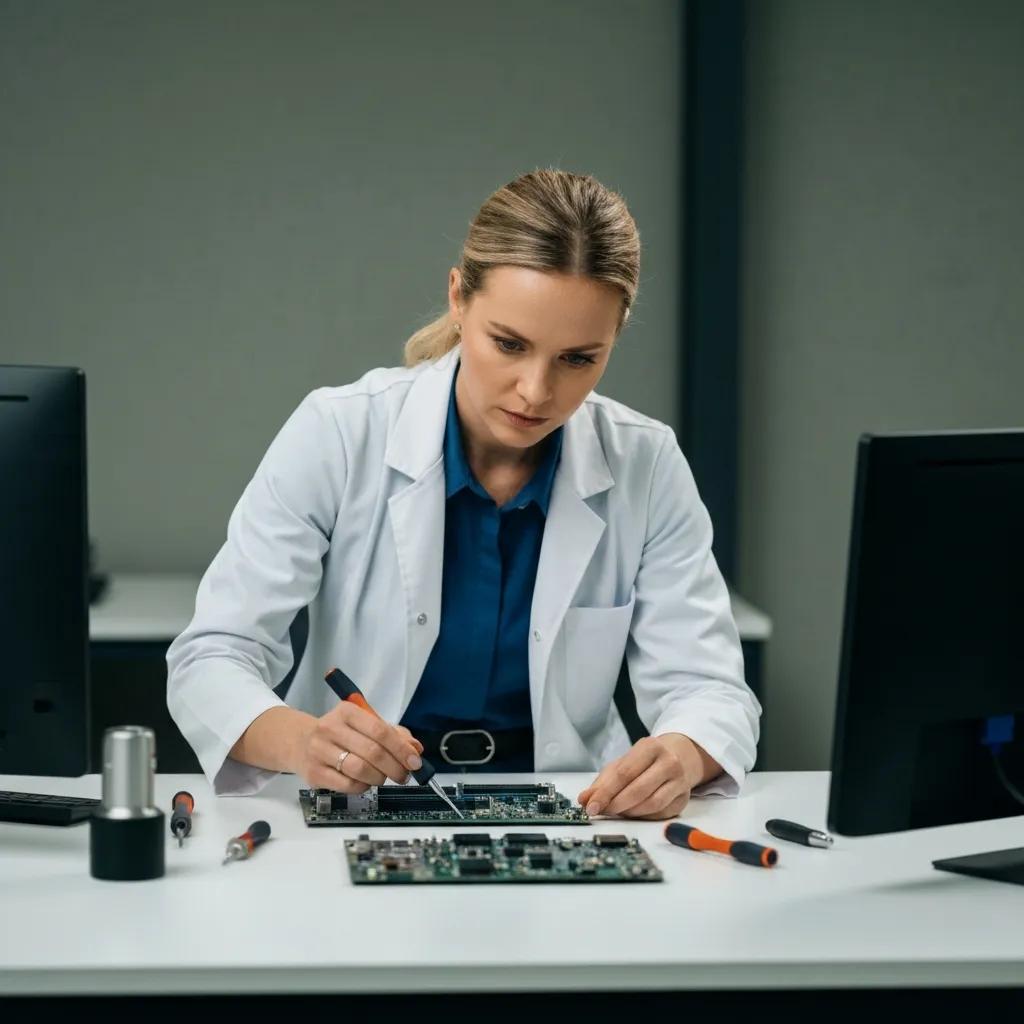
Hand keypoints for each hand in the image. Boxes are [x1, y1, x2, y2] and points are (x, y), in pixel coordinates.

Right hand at [293, 701, 423, 792]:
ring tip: (383, 777)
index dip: (401, 749)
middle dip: (395, 767)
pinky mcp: (314, 773)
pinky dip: (363, 787)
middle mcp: (330, 728)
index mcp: (347, 712)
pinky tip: (365, 782)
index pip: (380, 730)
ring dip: (379, 778)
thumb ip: (392, 734)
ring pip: (360, 770)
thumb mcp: (364, 724)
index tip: (415, 761)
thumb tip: (415, 748)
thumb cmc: (340, 733)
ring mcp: (320, 751)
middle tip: (404, 775)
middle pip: (372, 752)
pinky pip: (347, 785)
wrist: (300, 742)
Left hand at [576, 734, 716, 820]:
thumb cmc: (645, 761)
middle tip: (601, 812)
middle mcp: (668, 762)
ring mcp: (679, 781)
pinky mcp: (684, 799)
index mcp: (650, 747)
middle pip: (638, 790)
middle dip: (615, 805)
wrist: (678, 756)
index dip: (605, 792)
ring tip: (616, 811)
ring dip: (629, 812)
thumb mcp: (622, 763)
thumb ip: (603, 782)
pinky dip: (642, 816)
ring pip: (652, 804)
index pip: (624, 773)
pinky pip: (660, 814)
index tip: (590, 806)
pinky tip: (633, 813)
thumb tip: (584, 799)